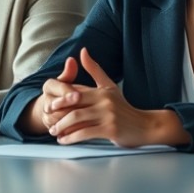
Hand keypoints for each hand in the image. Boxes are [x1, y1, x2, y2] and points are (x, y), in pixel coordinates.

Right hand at [39, 56, 84, 129]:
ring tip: (86, 121)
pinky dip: (70, 131)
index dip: (67, 92)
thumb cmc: (68, 92)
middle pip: (55, 104)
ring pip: (57, 118)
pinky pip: (59, 130)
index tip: (77, 95)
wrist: (59, 110)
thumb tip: (71, 59)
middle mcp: (45, 99)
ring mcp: (47, 114)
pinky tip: (83, 131)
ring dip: (71, 120)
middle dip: (69, 107)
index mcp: (49, 85)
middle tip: (82, 110)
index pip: (56, 87)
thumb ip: (70, 72)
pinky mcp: (50, 126)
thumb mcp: (70, 82)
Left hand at [48, 48, 187, 147]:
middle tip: (48, 122)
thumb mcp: (109, 87)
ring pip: (77, 120)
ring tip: (54, 133)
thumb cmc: (124, 108)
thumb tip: (82, 51)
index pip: (74, 94)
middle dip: (57, 115)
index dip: (59, 101)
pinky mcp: (110, 129)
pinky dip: (72, 138)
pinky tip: (65, 141)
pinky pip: (86, 133)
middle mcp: (103, 102)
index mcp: (100, 91)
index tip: (48, 108)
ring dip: (62, 128)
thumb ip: (95, 70)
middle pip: (73, 107)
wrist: (145, 126)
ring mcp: (107, 116)